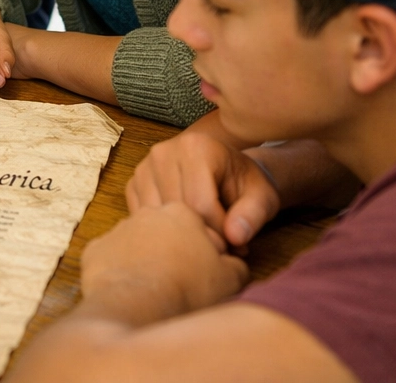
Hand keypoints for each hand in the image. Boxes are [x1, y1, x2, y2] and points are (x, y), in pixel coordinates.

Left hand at [81, 204, 249, 323]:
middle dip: (175, 249)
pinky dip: (122, 271)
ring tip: (158, 287)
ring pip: (138, 242)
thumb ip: (235, 264)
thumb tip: (234, 264)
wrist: (139, 303)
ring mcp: (118, 229)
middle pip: (165, 230)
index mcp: (181, 212)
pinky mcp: (97, 249)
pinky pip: (113, 258)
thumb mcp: (229, 277)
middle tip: (183, 279)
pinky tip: (134, 289)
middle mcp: (146, 213)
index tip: (210, 269)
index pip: (198, 225)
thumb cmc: (188, 287)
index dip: (207, 248)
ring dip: (147, 258)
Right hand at [126, 131, 280, 248]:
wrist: (227, 171)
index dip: (220, 233)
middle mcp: (163, 151)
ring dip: (180, 237)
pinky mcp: (133, 183)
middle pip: (177, 211)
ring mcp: (144, 167)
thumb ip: (253, 215)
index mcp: (196, 147)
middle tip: (222, 248)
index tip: (236, 245)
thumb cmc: (245, 185)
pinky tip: (183, 233)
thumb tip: (235, 237)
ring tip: (205, 240)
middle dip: (201, 236)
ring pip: (156, 217)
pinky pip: (142, 217)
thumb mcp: (262, 197)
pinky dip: (162, 232)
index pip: (200, 203)